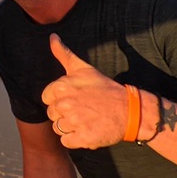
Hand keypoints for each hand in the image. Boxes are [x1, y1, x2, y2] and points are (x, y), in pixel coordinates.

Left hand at [41, 33, 126, 148]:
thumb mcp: (83, 68)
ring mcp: (74, 121)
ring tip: (86, 119)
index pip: (46, 98)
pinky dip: (76, 139)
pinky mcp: (82, 138)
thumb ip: (63, 53)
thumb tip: (52, 36)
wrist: (130, 110)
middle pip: (52, 114)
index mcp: (61, 86)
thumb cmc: (104, 88)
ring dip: (70, 127)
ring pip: (58, 128)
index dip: (59, 100)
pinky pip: (66, 141)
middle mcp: (65, 104)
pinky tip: (88, 130)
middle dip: (64, 114)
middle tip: (83, 109)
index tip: (75, 98)